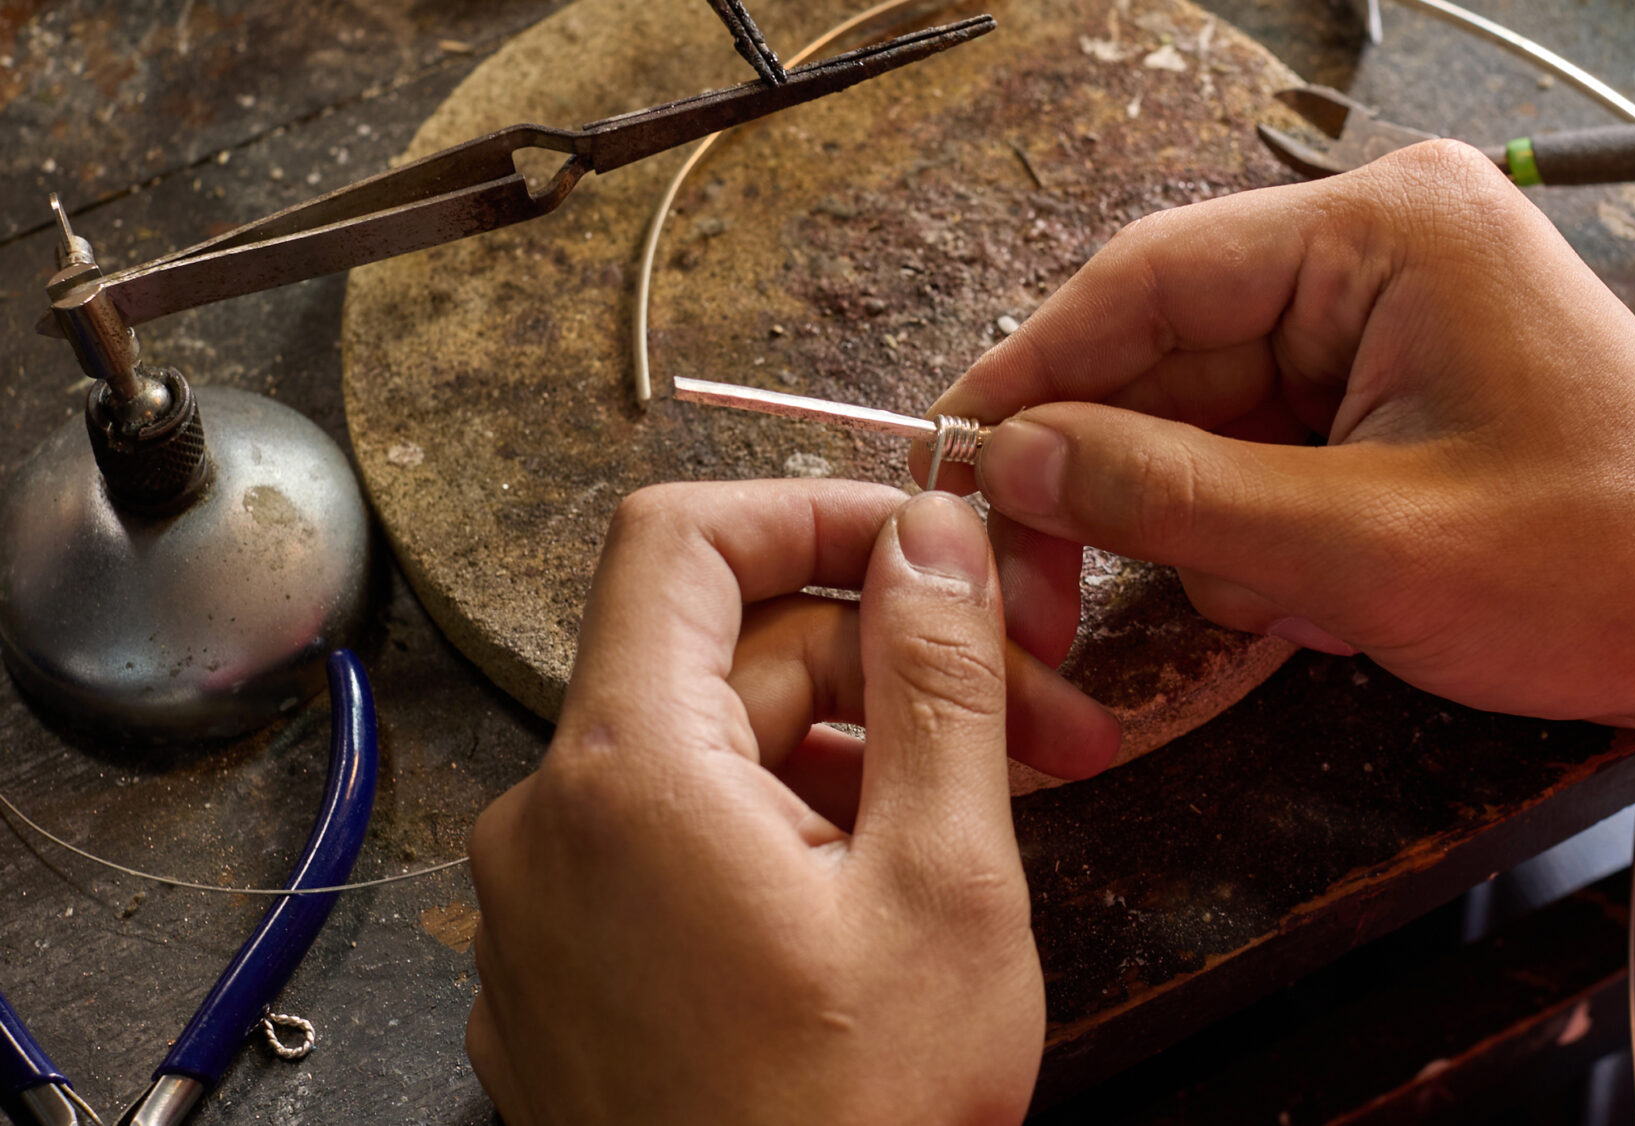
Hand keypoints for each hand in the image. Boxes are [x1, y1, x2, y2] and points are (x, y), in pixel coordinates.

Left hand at [466, 481, 1111, 1123]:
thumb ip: (938, 681)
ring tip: (998, 811)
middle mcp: (552, 825)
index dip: (813, 512)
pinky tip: (895, 885)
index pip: (682, 540)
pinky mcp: (570, 977)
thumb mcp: (944, 884)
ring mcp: (548, 911)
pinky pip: (677, 848)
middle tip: (1046, 717)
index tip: (925, 544)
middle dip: (893, 668)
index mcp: (626, 772)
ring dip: (858, 756)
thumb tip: (935, 534)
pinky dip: (786, 831)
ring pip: (713, 760)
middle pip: (724, 658)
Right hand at [924, 139, 1634, 726]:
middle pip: (1171, 349)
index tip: (946, 449)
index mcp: (1387, 231)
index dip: (1033, 372)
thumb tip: (1010, 457)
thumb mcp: (1351, 546)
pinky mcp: (1388, 381)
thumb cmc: (1587, 570)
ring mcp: (1385, 314)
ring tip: (1279, 600)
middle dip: (1119, 474)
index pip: (1150, 279)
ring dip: (1202, 518)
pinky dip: (1252, 526)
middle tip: (1046, 582)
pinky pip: (1261, 443)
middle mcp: (1380, 247)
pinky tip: (1306, 590)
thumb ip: (1164, 493)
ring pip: (1206, 411)